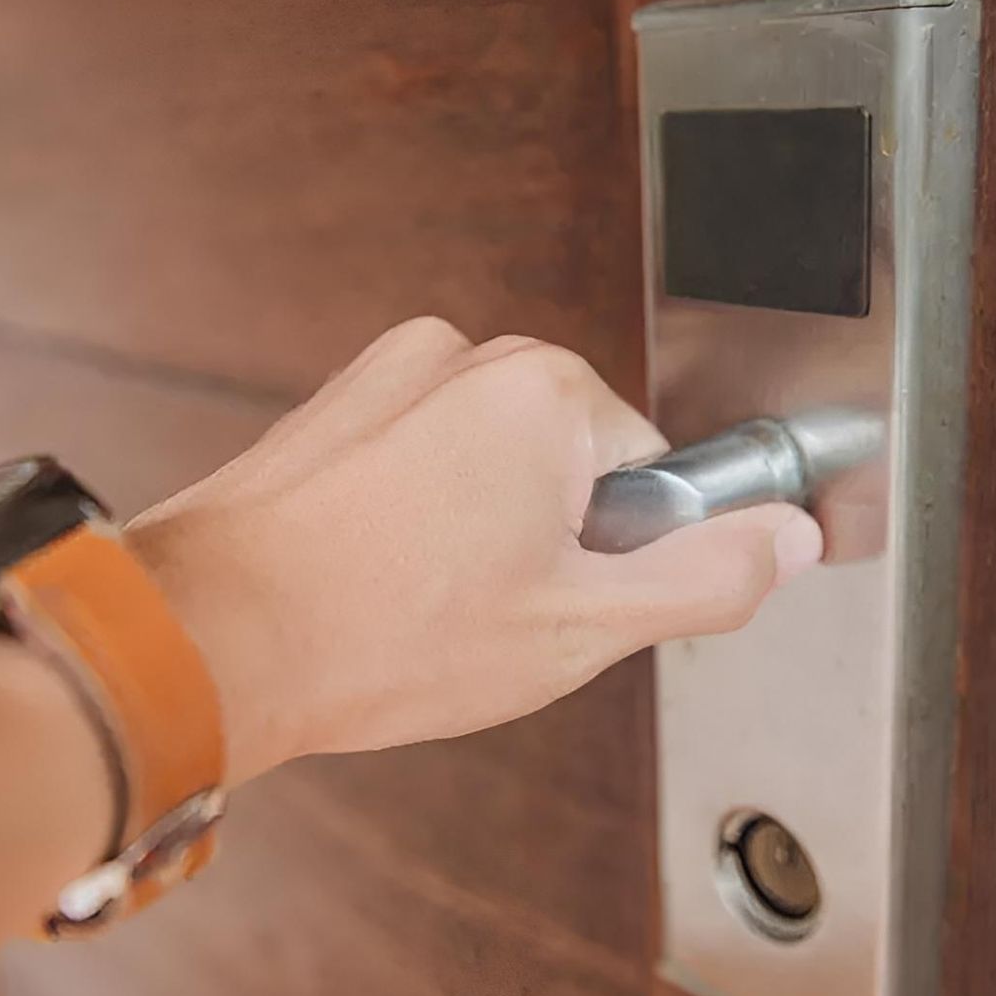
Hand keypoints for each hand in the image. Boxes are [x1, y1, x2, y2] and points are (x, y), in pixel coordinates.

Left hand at [127, 317, 823, 783]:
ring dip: (480, 533)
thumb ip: (708, 577)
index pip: (652, 472)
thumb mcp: (583, 628)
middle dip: (550, 541)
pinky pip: (422, 464)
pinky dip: (417, 520)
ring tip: (422, 600)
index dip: (617, 556)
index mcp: (545, 389)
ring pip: (493, 467)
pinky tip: (381, 579)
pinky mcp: (336, 407)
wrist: (210, 641)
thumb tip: (785, 539)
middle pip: (574, 461)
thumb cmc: (379, 633)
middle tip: (488, 611)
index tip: (557, 598)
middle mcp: (466, 355)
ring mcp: (389, 375)